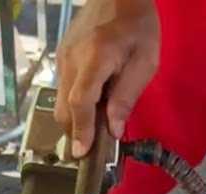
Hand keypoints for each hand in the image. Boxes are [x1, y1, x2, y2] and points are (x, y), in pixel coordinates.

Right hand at [54, 0, 159, 157]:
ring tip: (92, 128)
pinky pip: (62, 91)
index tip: (82, 153)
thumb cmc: (137, 27)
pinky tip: (89, 106)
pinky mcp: (60, 59)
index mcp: (96, 58)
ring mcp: (62, 60)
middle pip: (64, 109)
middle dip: (75, 132)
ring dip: (73, 121)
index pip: (80, 101)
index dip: (81, 130)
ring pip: (60, 103)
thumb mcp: (145, 62)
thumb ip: (127, 97)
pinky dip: (72, 106)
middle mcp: (71, 61)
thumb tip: (114, 131)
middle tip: (91, 148)